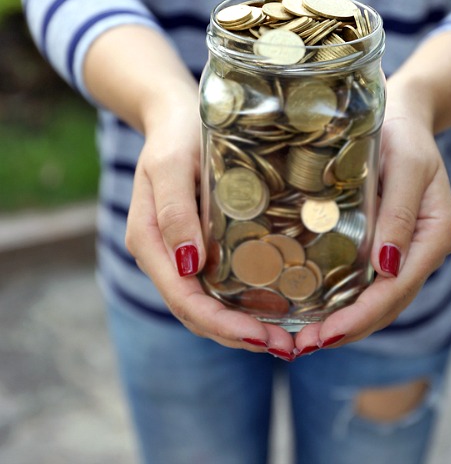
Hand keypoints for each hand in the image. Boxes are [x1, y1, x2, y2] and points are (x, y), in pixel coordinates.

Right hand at [125, 95, 294, 354]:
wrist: (174, 116)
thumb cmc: (175, 134)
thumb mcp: (170, 164)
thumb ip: (173, 211)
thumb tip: (189, 265)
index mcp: (149, 241)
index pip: (184, 298)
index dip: (221, 323)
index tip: (262, 337)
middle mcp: (163, 255)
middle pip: (196, 311)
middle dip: (238, 335)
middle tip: (287, 348)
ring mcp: (180, 252)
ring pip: (207, 304)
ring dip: (242, 327)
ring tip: (286, 340)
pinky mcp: (198, 244)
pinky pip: (216, 285)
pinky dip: (241, 304)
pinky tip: (275, 308)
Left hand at [294, 92, 450, 353]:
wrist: (402, 115)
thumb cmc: (403, 133)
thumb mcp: (406, 165)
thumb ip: (399, 213)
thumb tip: (386, 269)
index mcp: (434, 235)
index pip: (395, 289)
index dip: (360, 316)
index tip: (324, 335)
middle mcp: (420, 250)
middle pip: (385, 303)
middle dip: (346, 329)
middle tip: (301, 347)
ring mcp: (403, 249)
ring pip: (375, 298)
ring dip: (341, 322)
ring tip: (302, 339)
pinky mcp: (383, 242)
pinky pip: (365, 280)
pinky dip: (341, 299)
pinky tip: (312, 307)